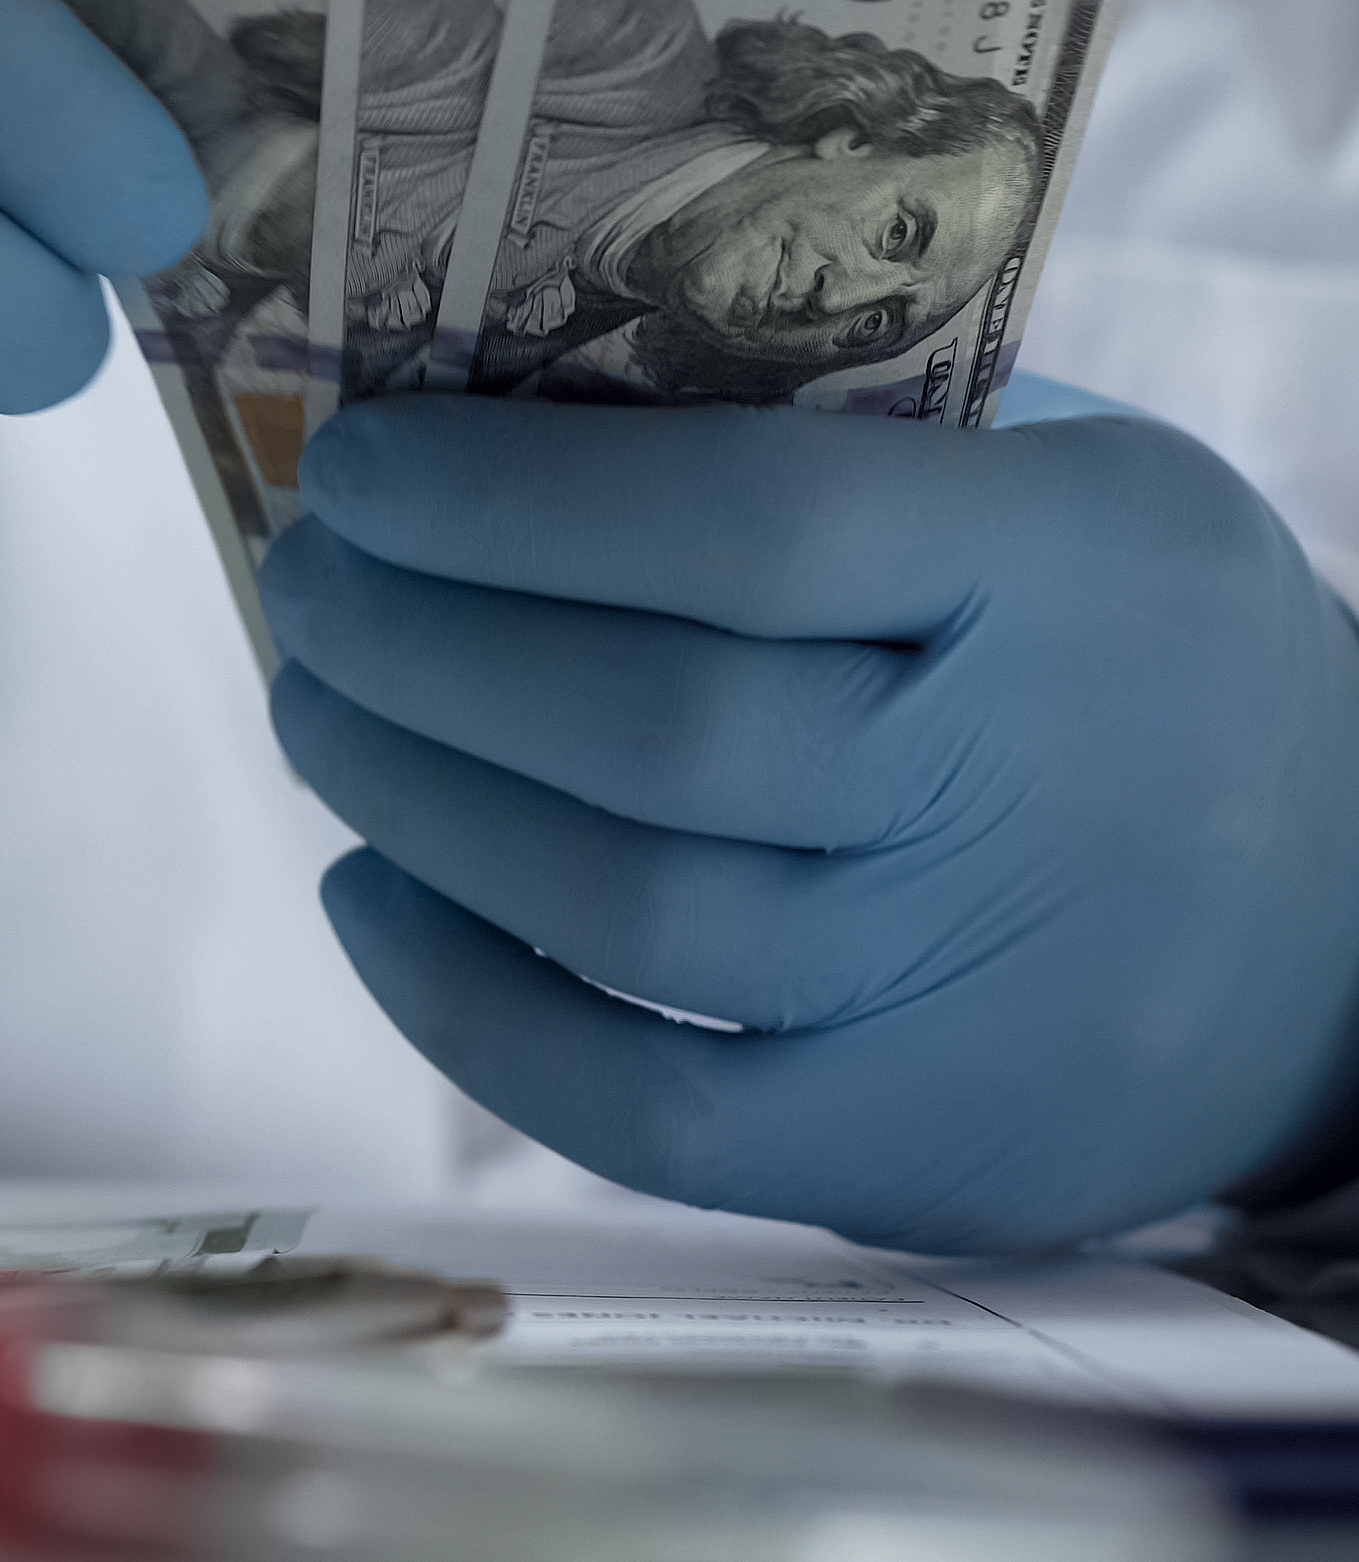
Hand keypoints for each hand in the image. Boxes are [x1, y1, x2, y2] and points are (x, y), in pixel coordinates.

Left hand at [262, 394, 1358, 1251]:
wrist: (1343, 927)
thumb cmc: (1128, 657)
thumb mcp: (1056, 485)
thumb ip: (828, 436)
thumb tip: (489, 406)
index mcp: (1079, 567)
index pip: (752, 521)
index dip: (510, 498)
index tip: (360, 463)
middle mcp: (1032, 787)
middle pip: (656, 730)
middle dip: (419, 647)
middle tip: (307, 581)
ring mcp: (974, 995)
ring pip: (623, 911)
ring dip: (412, 797)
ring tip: (318, 707)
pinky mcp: (911, 1155)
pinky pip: (638, 1111)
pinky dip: (463, 1004)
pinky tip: (370, 891)